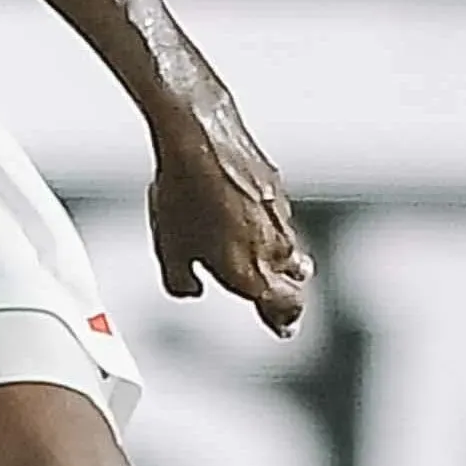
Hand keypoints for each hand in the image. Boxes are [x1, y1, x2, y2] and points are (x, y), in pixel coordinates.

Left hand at [145, 104, 309, 333]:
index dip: (284, 320)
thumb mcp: (169, 251)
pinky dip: (266, 223)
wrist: (199, 139)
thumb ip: (182, 283)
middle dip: (288, 289)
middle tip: (278, 295)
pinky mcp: (276, 186)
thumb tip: (191, 289)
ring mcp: (280, 214)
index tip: (282, 326)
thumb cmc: (185, 195)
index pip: (286, 308)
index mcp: (253, 273)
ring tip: (261, 256)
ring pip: (290, 247)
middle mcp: (276, 247)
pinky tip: (242, 214)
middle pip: (296, 279)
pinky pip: (278, 215)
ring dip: (279, 257)